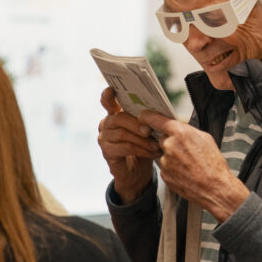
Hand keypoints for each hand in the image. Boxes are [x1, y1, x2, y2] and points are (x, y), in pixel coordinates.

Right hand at [98, 88, 159, 203]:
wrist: (136, 172)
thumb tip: (157, 111)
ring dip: (142, 139)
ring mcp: (104, 138)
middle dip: (137, 123)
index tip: (111, 89)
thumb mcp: (145, 130)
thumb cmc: (142, 146)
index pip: (107, 101)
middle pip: (119, 118)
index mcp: (114, 114)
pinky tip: (152, 153)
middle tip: (150, 130)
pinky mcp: (107, 152)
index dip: (107, 95)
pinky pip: (125, 148)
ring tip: (156, 145)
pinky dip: (141, 150)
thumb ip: (146, 119)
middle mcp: (106, 124)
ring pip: (123, 134)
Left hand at [138, 111, 248, 222]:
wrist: (215, 187)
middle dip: (171, 142)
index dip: (148, 116)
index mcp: (180, 133)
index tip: (144, 116)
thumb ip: (187, 130)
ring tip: (189, 164)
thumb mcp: (205, 138)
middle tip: (186, 150)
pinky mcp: (164, 175)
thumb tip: (179, 128)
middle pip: (162, 138)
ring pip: (164, 154)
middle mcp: (169, 146)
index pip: (155, 119)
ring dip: (172, 157)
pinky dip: (173, 168)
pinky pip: (165, 167)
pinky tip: (186, 171)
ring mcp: (165, 161)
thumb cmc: (213, 164)